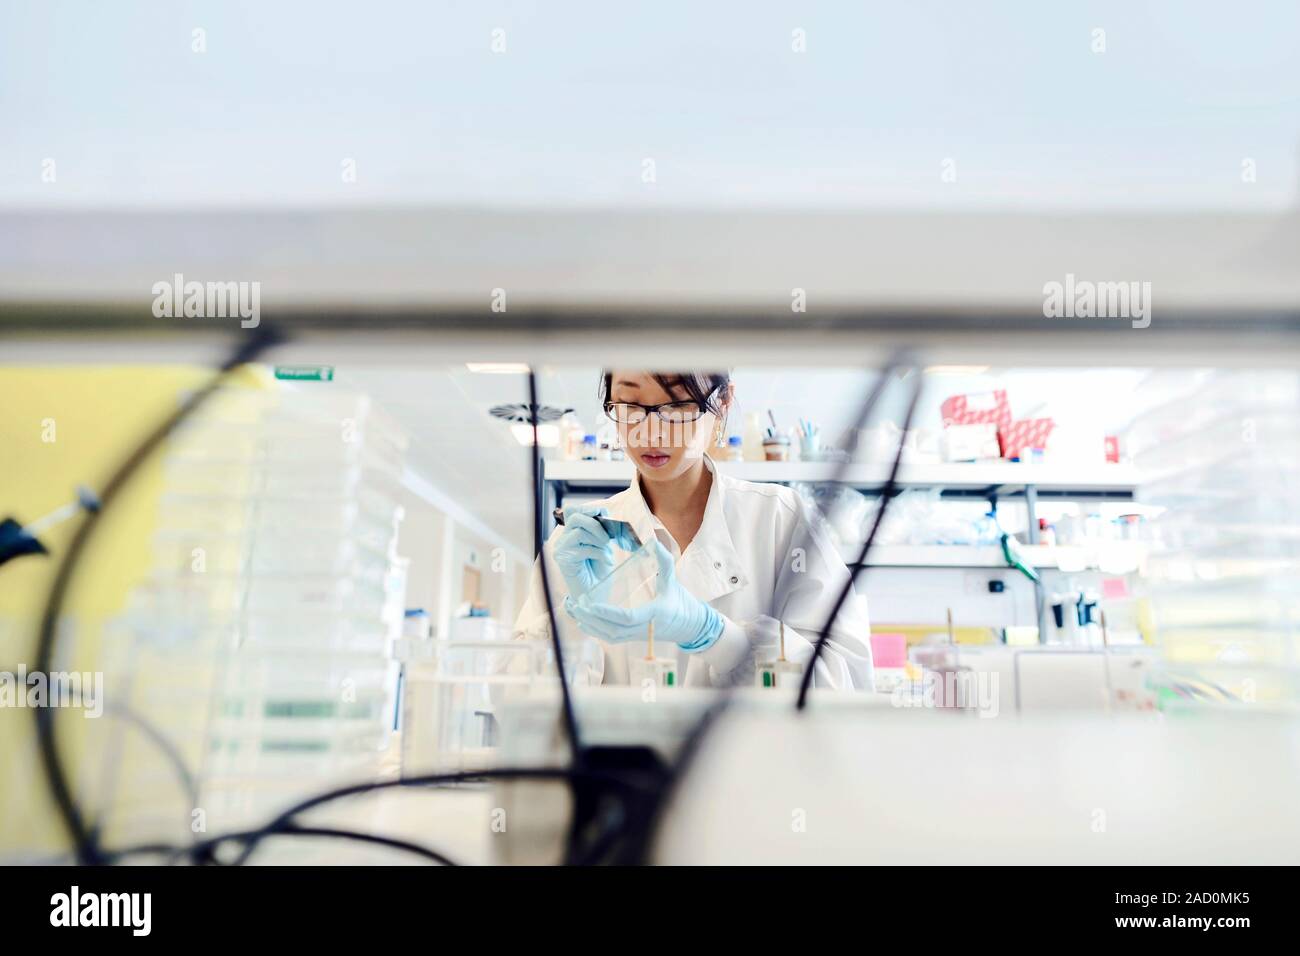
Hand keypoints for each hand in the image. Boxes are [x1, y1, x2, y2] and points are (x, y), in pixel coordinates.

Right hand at [552, 504, 637, 598]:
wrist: (594, 595)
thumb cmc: (599, 570)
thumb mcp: (602, 544)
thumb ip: (600, 529)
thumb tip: (604, 513)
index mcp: (571, 532)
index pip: (572, 510)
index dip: (589, 508)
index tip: (605, 516)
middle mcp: (563, 538)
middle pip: (574, 516)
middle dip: (595, 524)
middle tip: (607, 539)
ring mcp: (561, 548)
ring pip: (579, 531)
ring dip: (599, 540)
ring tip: (607, 552)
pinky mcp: (563, 559)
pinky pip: (583, 548)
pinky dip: (599, 553)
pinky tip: (606, 561)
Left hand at [564, 540, 723, 652]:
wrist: (690, 625)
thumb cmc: (681, 601)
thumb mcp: (673, 579)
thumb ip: (664, 561)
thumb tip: (654, 541)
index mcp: (654, 613)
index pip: (627, 617)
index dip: (608, 613)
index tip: (591, 604)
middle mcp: (643, 628)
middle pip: (612, 630)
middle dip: (592, 619)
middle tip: (576, 604)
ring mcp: (637, 635)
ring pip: (609, 637)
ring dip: (590, 626)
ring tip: (575, 611)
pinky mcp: (633, 638)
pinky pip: (611, 639)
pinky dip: (596, 632)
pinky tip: (583, 621)